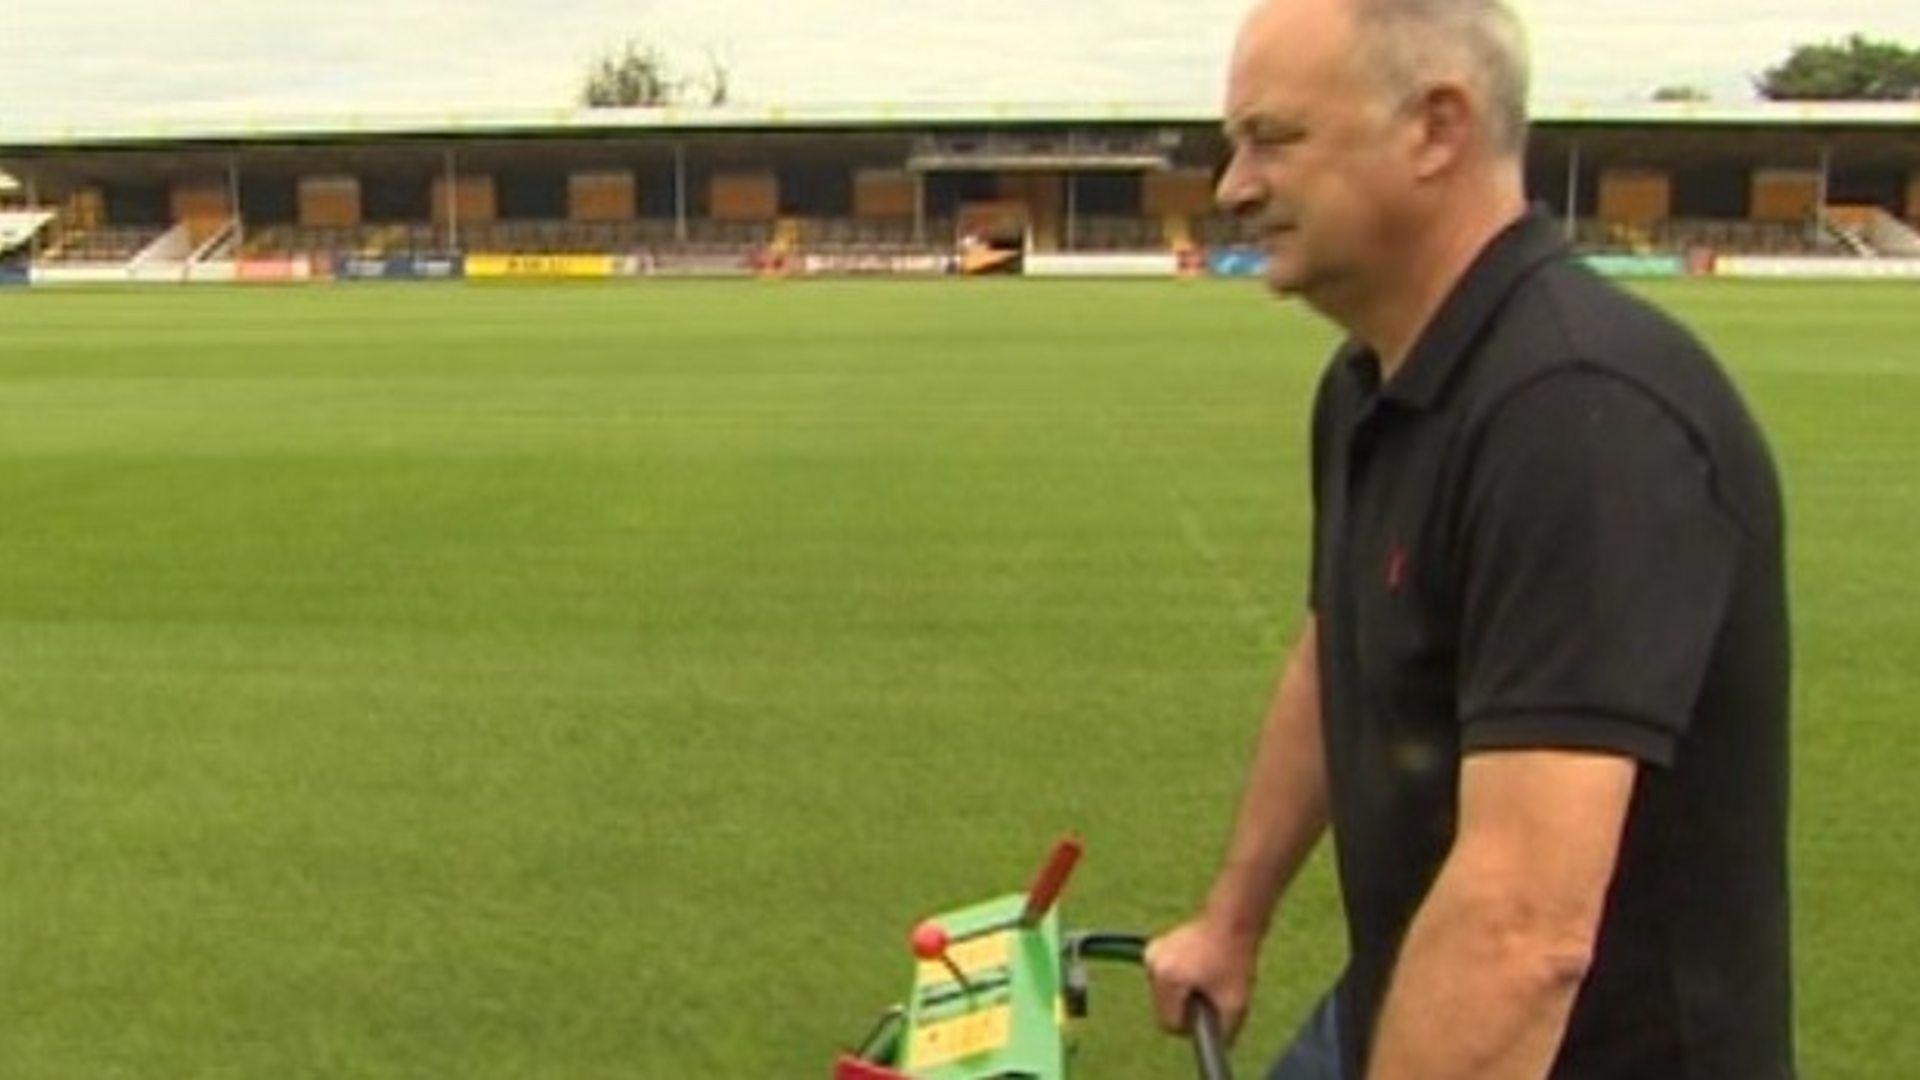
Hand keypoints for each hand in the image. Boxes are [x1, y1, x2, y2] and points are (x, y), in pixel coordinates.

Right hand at [1144, 914, 1261, 1042]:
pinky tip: (1198, 965)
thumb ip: (1224, 1031)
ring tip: (1206, 975)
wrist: (1232, 921)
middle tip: (1210, 990)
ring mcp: (1151, 954)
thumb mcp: (1236, 1002)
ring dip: (1181, 993)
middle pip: (1164, 1010)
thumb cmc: (1235, 958)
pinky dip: (1178, 979)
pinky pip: (1163, 979)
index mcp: (1168, 978)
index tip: (1208, 1009)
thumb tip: (1213, 1043)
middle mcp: (1153, 965)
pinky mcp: (1153, 948)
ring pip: (1163, 995)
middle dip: (1185, 1007)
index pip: (1169, 1023)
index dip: (1191, 1023)